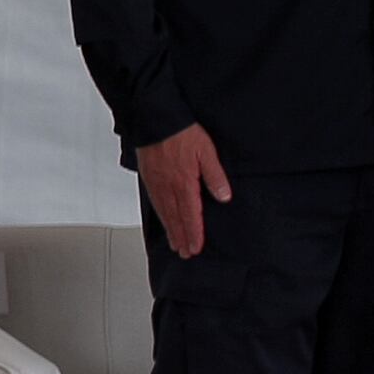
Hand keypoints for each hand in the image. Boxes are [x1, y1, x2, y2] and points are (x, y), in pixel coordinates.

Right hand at [137, 124, 233, 261]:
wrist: (155, 120)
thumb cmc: (181, 133)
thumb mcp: (206, 152)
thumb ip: (214, 176)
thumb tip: (224, 197)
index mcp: (184, 183)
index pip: (191, 214)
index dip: (194, 233)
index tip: (196, 247)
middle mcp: (168, 187)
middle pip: (176, 218)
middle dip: (182, 237)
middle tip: (185, 253)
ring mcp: (157, 184)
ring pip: (164, 213)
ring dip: (170, 230)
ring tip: (174, 243)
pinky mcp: (149, 178)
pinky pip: (155, 203)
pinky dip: (159, 216)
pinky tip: (163, 219)